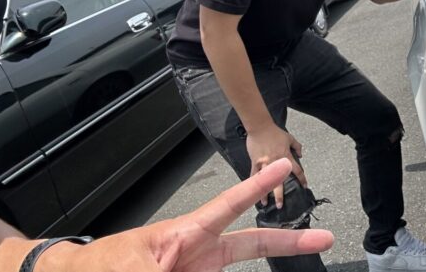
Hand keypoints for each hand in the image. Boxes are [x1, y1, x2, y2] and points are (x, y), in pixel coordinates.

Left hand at [38, 159, 332, 271]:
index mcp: (186, 235)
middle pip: (252, 243)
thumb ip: (163, 271)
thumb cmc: (100, 267)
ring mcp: (199, 270)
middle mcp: (199, 253)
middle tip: (325, 238)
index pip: (229, 205)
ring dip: (253, 266)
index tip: (284, 164)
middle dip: (288, 240)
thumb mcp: (133, 269)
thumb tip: (201, 268)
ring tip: (253, 255)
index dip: (258, 186)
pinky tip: (237, 271)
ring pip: (237, 268)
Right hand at [246, 125, 306, 206]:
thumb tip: (301, 155)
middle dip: (280, 195)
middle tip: (281, 206)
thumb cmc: (275, 133)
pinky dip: (253, 183)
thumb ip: (297, 146)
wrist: (260, 127)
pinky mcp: (255, 162)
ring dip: (264, 193)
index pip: (297, 170)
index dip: (301, 179)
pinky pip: (254, 175)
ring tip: (264, 204)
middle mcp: (276, 163)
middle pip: (279, 182)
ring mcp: (264, 164)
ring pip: (265, 181)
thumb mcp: (290, 138)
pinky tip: (251, 191)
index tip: (304, 186)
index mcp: (286, 157)